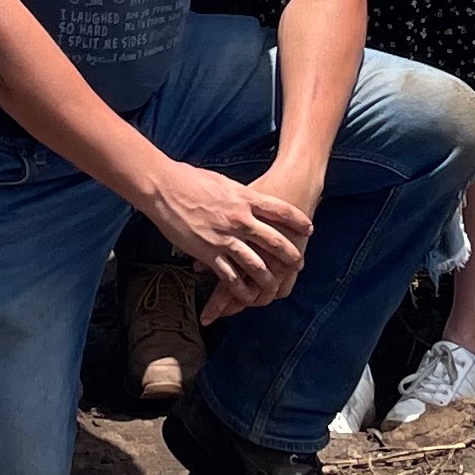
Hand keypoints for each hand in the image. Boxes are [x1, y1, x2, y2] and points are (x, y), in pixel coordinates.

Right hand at [143, 163, 311, 317]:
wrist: (165, 187)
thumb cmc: (191, 179)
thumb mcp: (224, 182)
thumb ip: (240, 194)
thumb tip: (250, 198)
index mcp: (245, 198)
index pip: (281, 211)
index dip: (298, 221)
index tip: (309, 229)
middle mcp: (240, 219)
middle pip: (274, 240)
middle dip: (289, 254)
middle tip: (299, 263)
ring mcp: (225, 237)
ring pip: (255, 263)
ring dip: (268, 277)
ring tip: (275, 286)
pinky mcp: (209, 252)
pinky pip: (230, 276)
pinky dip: (240, 288)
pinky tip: (247, 295)